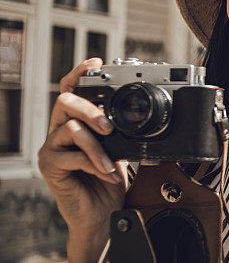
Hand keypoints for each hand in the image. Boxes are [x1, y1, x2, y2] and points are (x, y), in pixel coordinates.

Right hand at [38, 58, 126, 260]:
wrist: (101, 213)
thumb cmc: (108, 179)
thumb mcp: (118, 147)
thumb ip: (117, 128)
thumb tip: (132, 113)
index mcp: (75, 121)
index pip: (71, 90)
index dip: (80, 73)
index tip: (96, 62)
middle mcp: (59, 131)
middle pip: (65, 102)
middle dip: (90, 109)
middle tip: (108, 126)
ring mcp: (52, 148)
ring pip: (71, 129)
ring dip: (97, 146)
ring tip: (110, 161)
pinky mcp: (50, 166)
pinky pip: (70, 156)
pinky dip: (93, 163)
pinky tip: (105, 172)